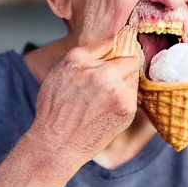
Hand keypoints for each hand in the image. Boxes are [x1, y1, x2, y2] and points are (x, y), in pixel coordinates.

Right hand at [30, 40, 140, 168]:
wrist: (57, 144)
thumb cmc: (55, 110)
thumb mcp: (59, 72)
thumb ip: (85, 55)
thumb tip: (110, 44)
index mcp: (80, 58)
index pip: (111, 42)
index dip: (116, 48)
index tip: (121, 49)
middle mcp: (101, 71)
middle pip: (130, 58)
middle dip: (123, 66)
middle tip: (109, 81)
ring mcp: (117, 90)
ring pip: (132, 77)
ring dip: (124, 83)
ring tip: (102, 100)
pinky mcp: (127, 107)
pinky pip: (132, 95)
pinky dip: (123, 100)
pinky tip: (106, 110)